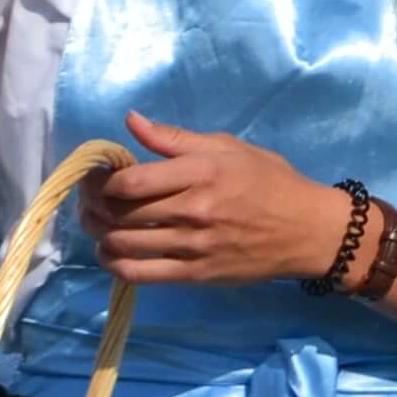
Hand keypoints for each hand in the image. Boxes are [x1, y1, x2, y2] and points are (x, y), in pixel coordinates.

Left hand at [94, 113, 348, 284]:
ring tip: (96, 225)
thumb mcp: (228, 147)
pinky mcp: (195, 275)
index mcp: (200, 173)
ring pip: (124, 245)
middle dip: (93, 206)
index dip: (101, 180)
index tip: (98, 175)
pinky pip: (140, 275)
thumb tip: (131, 122)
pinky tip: (112, 253)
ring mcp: (192, 247)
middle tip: (88, 200)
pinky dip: (115, 265)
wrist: (307, 231)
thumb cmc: (270, 182)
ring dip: (98, 235)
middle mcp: (192, 210)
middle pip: (120, 213)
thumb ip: (176, 138)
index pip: (130, 182)